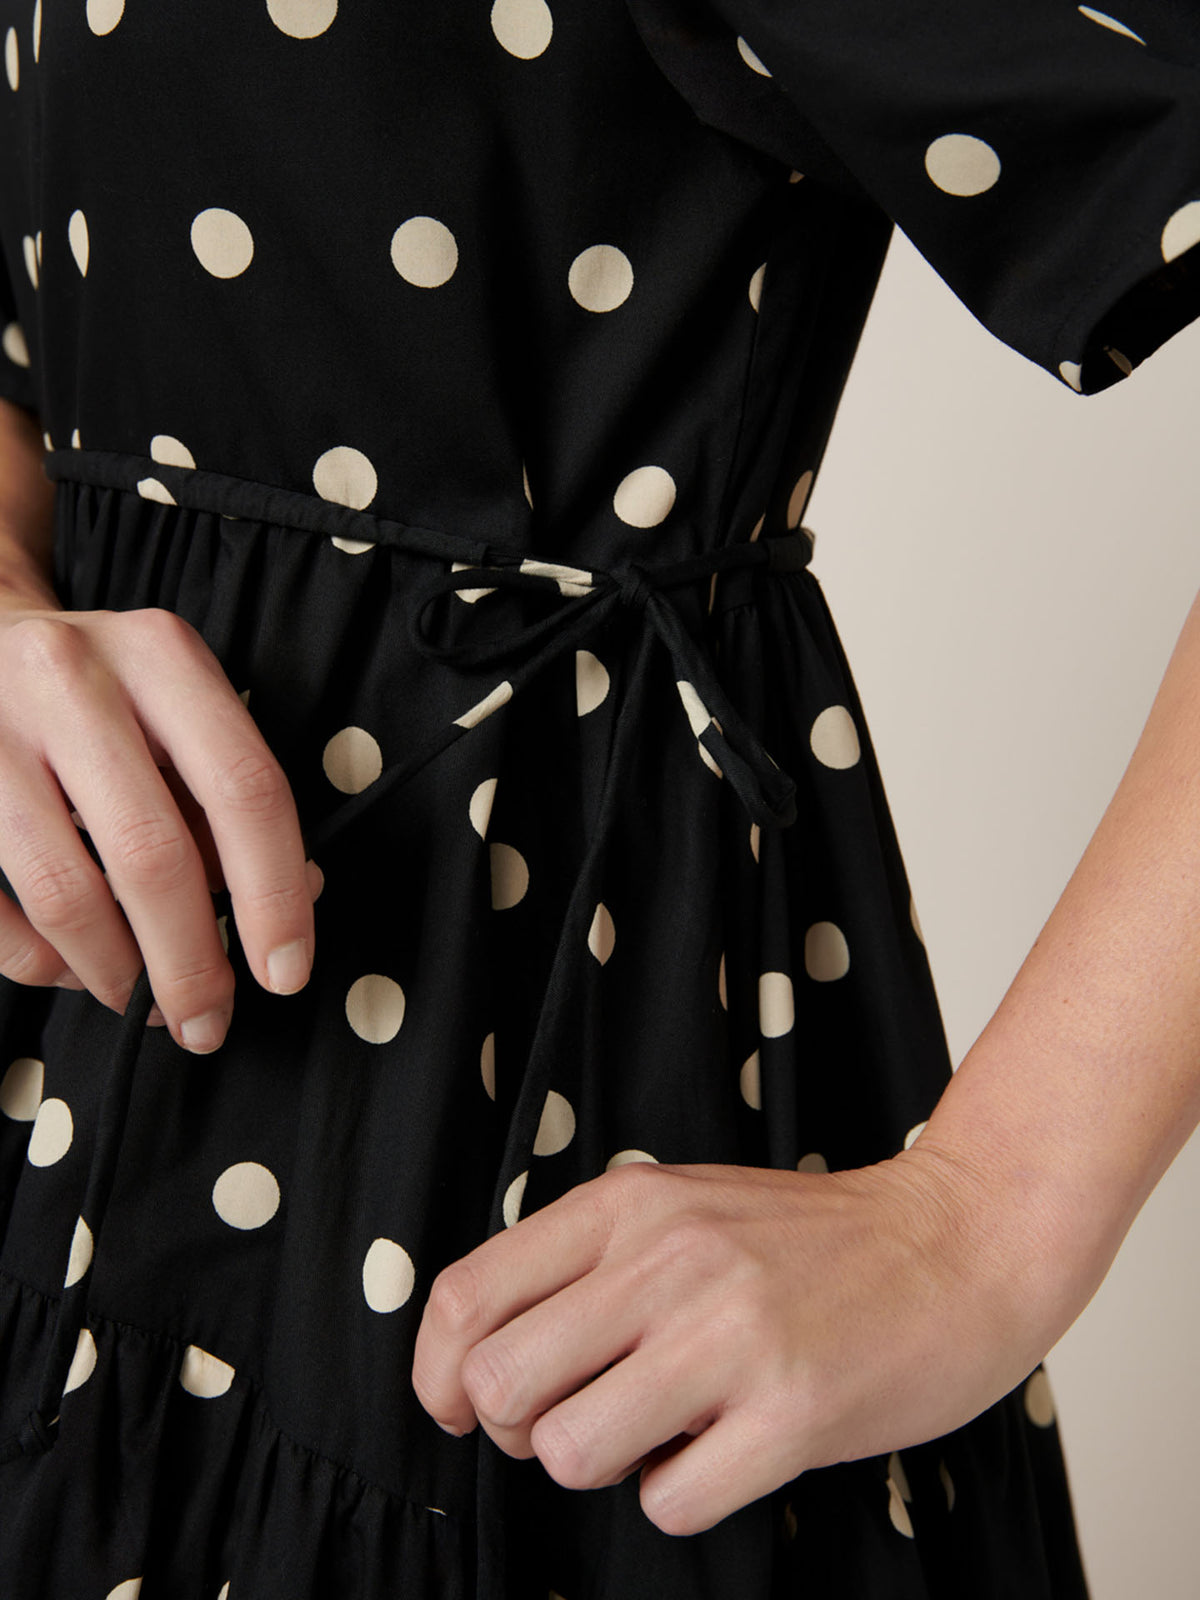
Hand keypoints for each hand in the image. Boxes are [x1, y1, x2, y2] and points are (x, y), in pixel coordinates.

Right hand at [0, 602, 321, 1050]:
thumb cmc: (100, 690)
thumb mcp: (175, 706)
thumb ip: (227, 796)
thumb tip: (295, 900)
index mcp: (159, 655)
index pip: (244, 789)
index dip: (274, 895)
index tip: (285, 971)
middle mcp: (70, 679)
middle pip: (152, 854)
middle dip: (189, 962)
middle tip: (207, 1022)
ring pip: (64, 893)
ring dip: (114, 974)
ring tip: (141, 1004)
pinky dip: (40, 962)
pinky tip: (73, 968)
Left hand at [412, 1151, 1053, 1535]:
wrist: (956, 1240)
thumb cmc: (806, 1241)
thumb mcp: (680, 1209)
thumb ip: (584, 1265)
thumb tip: (479, 1366)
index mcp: (627, 1206)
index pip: (464, 1299)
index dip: (439, 1377)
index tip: (468, 1408)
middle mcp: (667, 1260)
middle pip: (499, 1385)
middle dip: (523, 1429)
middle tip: (586, 1417)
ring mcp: (730, 1335)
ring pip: (568, 1453)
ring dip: (606, 1464)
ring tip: (665, 1431)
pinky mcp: (792, 1411)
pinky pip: (668, 1504)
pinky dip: (683, 1496)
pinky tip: (727, 1452)